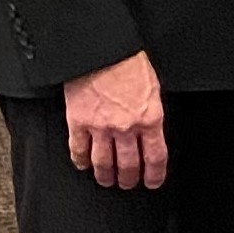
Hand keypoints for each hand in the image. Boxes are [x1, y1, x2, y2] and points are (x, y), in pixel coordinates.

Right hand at [65, 50, 166, 189]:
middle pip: (128, 165)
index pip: (155, 157)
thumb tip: (151, 131)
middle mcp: (126, 127)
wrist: (101, 49)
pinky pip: (79, 149)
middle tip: (127, 183)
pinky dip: (80, 161)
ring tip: (106, 180)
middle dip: (128, 179)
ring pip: (103, 163)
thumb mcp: (153, 89)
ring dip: (105, 175)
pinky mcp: (78, 122)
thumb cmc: (129, 62)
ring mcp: (101, 127)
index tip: (152, 182)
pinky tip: (82, 164)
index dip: (154, 175)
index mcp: (150, 118)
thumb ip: (151, 113)